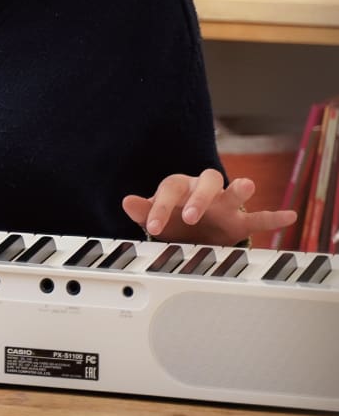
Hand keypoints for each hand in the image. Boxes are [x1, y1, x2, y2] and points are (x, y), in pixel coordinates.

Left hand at [122, 168, 297, 246]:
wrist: (191, 234)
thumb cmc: (172, 220)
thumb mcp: (155, 216)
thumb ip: (144, 209)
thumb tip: (126, 201)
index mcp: (180, 187)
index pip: (170, 189)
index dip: (160, 207)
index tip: (152, 228)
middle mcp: (204, 191)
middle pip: (206, 181)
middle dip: (199, 197)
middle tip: (190, 215)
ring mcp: (224, 206)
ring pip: (233, 192)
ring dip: (239, 190)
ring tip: (248, 186)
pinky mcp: (240, 222)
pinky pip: (259, 218)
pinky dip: (274, 217)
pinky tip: (289, 216)